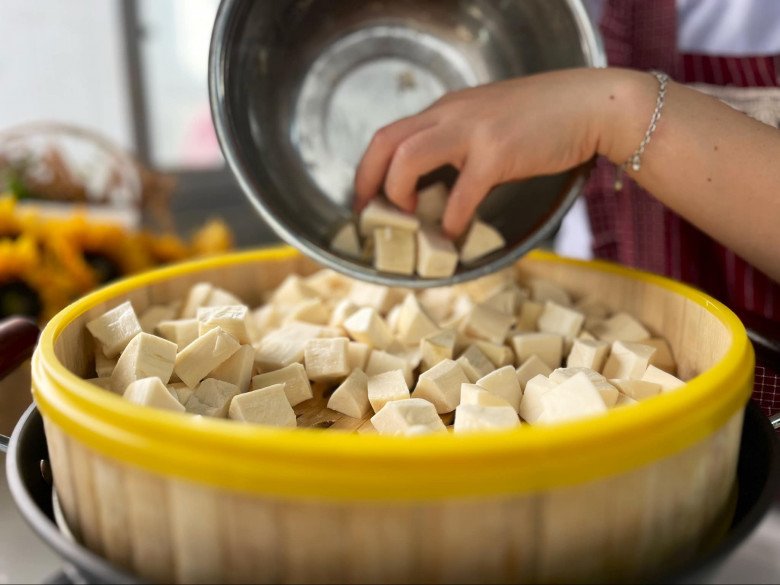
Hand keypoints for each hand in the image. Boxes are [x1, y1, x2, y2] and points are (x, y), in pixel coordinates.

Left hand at [354, 68, 619, 236]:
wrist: (591, 105)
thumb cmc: (543, 119)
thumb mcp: (489, 122)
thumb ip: (460, 145)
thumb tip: (439, 189)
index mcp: (446, 109)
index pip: (389, 134)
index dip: (367, 169)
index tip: (365, 199)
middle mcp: (450, 114)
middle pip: (385, 142)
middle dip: (367, 182)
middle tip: (370, 216)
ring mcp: (472, 130)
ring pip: (407, 158)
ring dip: (398, 194)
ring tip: (408, 222)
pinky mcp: (497, 152)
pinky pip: (461, 192)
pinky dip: (451, 219)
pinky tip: (454, 234)